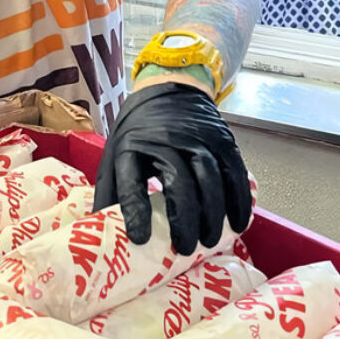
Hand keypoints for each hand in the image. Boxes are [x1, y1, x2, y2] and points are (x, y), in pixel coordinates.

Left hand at [94, 82, 252, 255]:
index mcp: (133, 146)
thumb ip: (110, 192)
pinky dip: (239, 201)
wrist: (171, 90)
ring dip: (214, 215)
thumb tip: (100, 235)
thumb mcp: (115, 154)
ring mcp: (199, 139)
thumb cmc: (140, 131)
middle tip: (186, 249)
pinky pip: (235, 173)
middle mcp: (167, 140)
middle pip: (179, 182)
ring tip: (210, 242)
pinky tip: (238, 224)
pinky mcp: (223, 140)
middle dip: (185, 220)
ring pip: (212, 179)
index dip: (136, 211)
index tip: (141, 239)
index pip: (132, 180)